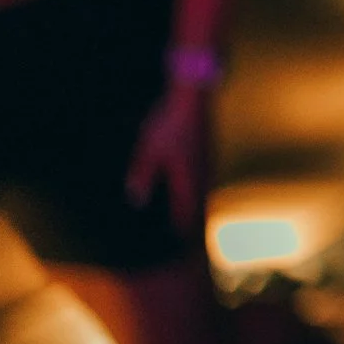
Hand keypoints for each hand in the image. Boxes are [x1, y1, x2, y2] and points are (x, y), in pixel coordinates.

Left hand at [126, 80, 210, 236]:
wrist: (192, 95)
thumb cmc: (169, 123)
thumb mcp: (148, 149)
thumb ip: (143, 175)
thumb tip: (137, 201)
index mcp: (187, 177)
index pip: (186, 213)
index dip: (182, 232)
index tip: (180, 249)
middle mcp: (201, 173)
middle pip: (196, 206)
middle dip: (189, 223)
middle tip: (185, 242)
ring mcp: (206, 161)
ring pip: (199, 191)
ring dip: (192, 206)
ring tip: (185, 219)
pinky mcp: (205, 150)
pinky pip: (200, 179)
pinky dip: (193, 190)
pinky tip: (186, 188)